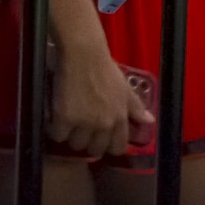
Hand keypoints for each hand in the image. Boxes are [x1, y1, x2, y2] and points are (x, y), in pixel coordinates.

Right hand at [48, 37, 154, 157]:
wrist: (83, 54)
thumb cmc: (104, 68)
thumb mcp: (124, 87)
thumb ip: (136, 107)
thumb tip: (150, 121)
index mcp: (120, 118)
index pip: (117, 148)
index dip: (108, 146)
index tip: (101, 140)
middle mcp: (104, 125)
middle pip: (95, 150)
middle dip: (89, 144)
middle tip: (81, 132)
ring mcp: (84, 123)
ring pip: (76, 145)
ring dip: (71, 138)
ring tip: (68, 126)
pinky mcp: (65, 118)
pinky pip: (58, 136)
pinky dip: (55, 130)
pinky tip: (55, 121)